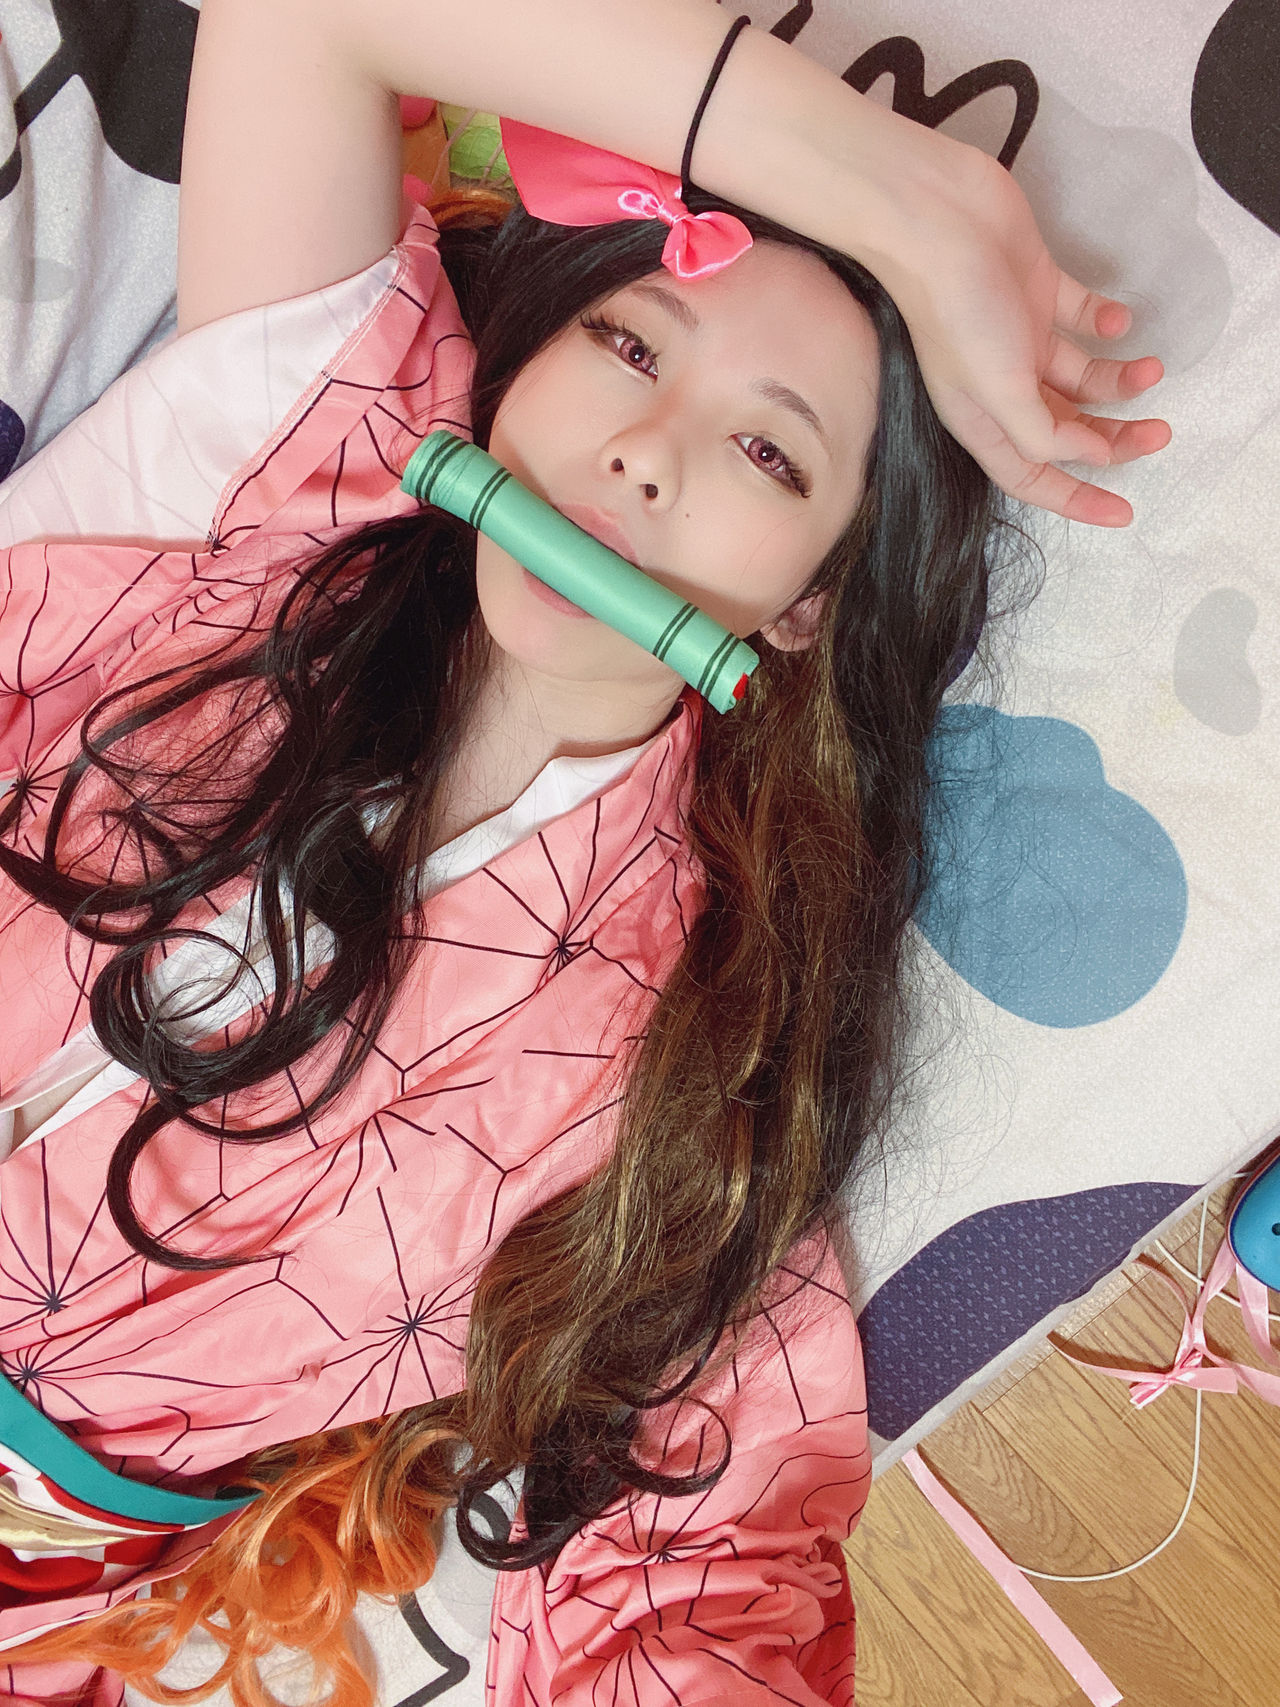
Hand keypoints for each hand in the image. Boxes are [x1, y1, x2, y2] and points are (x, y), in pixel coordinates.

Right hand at [868, 142, 1170, 526]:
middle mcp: (1002, 384)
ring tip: (1151, 369)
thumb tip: (1092, 454)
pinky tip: (1118, 318)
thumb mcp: (999, 389)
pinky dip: (1105, 322)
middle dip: (1114, 438)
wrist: (933, 217)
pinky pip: (1081, 315)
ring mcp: (1020, 335)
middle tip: (1160, 433)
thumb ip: (1044, 431)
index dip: (1077, 499)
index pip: (1034, 475)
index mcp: (983, 418)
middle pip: (1067, 429)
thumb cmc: (956, 309)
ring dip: (1119, 381)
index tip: (1124, 515)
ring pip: (1080, 378)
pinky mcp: (1036, 288)